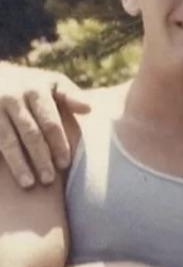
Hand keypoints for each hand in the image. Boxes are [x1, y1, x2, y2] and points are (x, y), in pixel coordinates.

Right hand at [0, 62, 90, 186]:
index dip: (59, 144)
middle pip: (30, 134)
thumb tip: (88, 108)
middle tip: (49, 180)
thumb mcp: (52, 82)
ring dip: (18, 164)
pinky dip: (1, 159)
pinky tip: (7, 178)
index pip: (50, 122)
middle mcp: (12, 97)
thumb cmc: (32, 85)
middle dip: (40, 158)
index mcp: (34, 89)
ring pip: (7, 140)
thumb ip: (70, 95)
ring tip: (28, 184)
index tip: (65, 165)